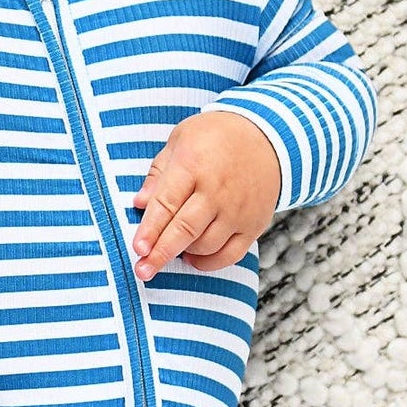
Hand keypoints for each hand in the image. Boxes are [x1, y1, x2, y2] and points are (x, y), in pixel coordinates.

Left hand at [130, 109, 281, 278]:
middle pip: (185, 230)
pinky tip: (193, 257)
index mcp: (193, 164)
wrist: (268, 135)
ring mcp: (238, 209)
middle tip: (142, 270)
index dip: (150, 230)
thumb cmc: (216, 136)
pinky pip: (230, 254)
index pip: (166, 203)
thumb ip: (158, 173)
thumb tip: (139, 204)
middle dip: (160, 253)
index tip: (138, 249)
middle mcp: (217, 189)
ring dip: (183, 253)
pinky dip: (209, 262)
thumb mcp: (181, 139)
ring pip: (205, 245)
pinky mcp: (254, 224)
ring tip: (170, 248)